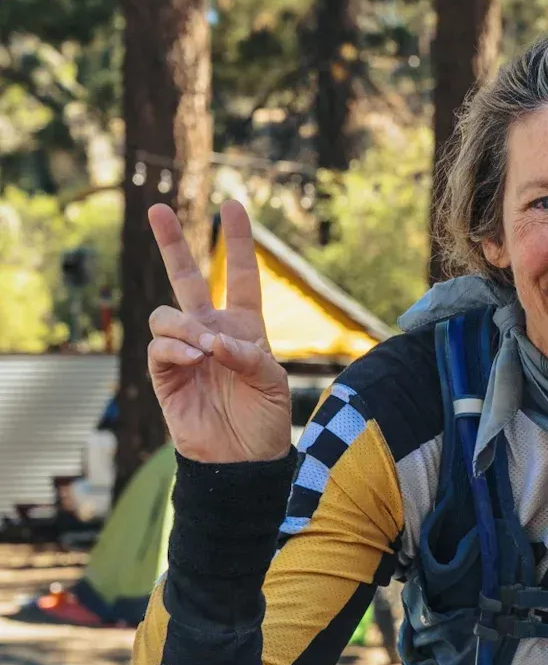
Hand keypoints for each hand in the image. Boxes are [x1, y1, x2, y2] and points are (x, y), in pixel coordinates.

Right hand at [146, 199, 292, 463]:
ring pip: (167, 314)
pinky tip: (194, 358)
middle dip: (171, 242)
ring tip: (206, 350)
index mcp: (245, 327)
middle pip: (187, 279)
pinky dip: (176, 348)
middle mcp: (211, 331)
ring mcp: (185, 351)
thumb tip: (213, 341)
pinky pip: (159, 347)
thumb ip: (249, 356)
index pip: (242, 276)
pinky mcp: (165, 375)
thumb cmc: (265, 420)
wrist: (242, 459)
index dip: (239, 242)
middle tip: (156, 208)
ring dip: (186, 325)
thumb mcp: (273, 383)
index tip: (234, 205)